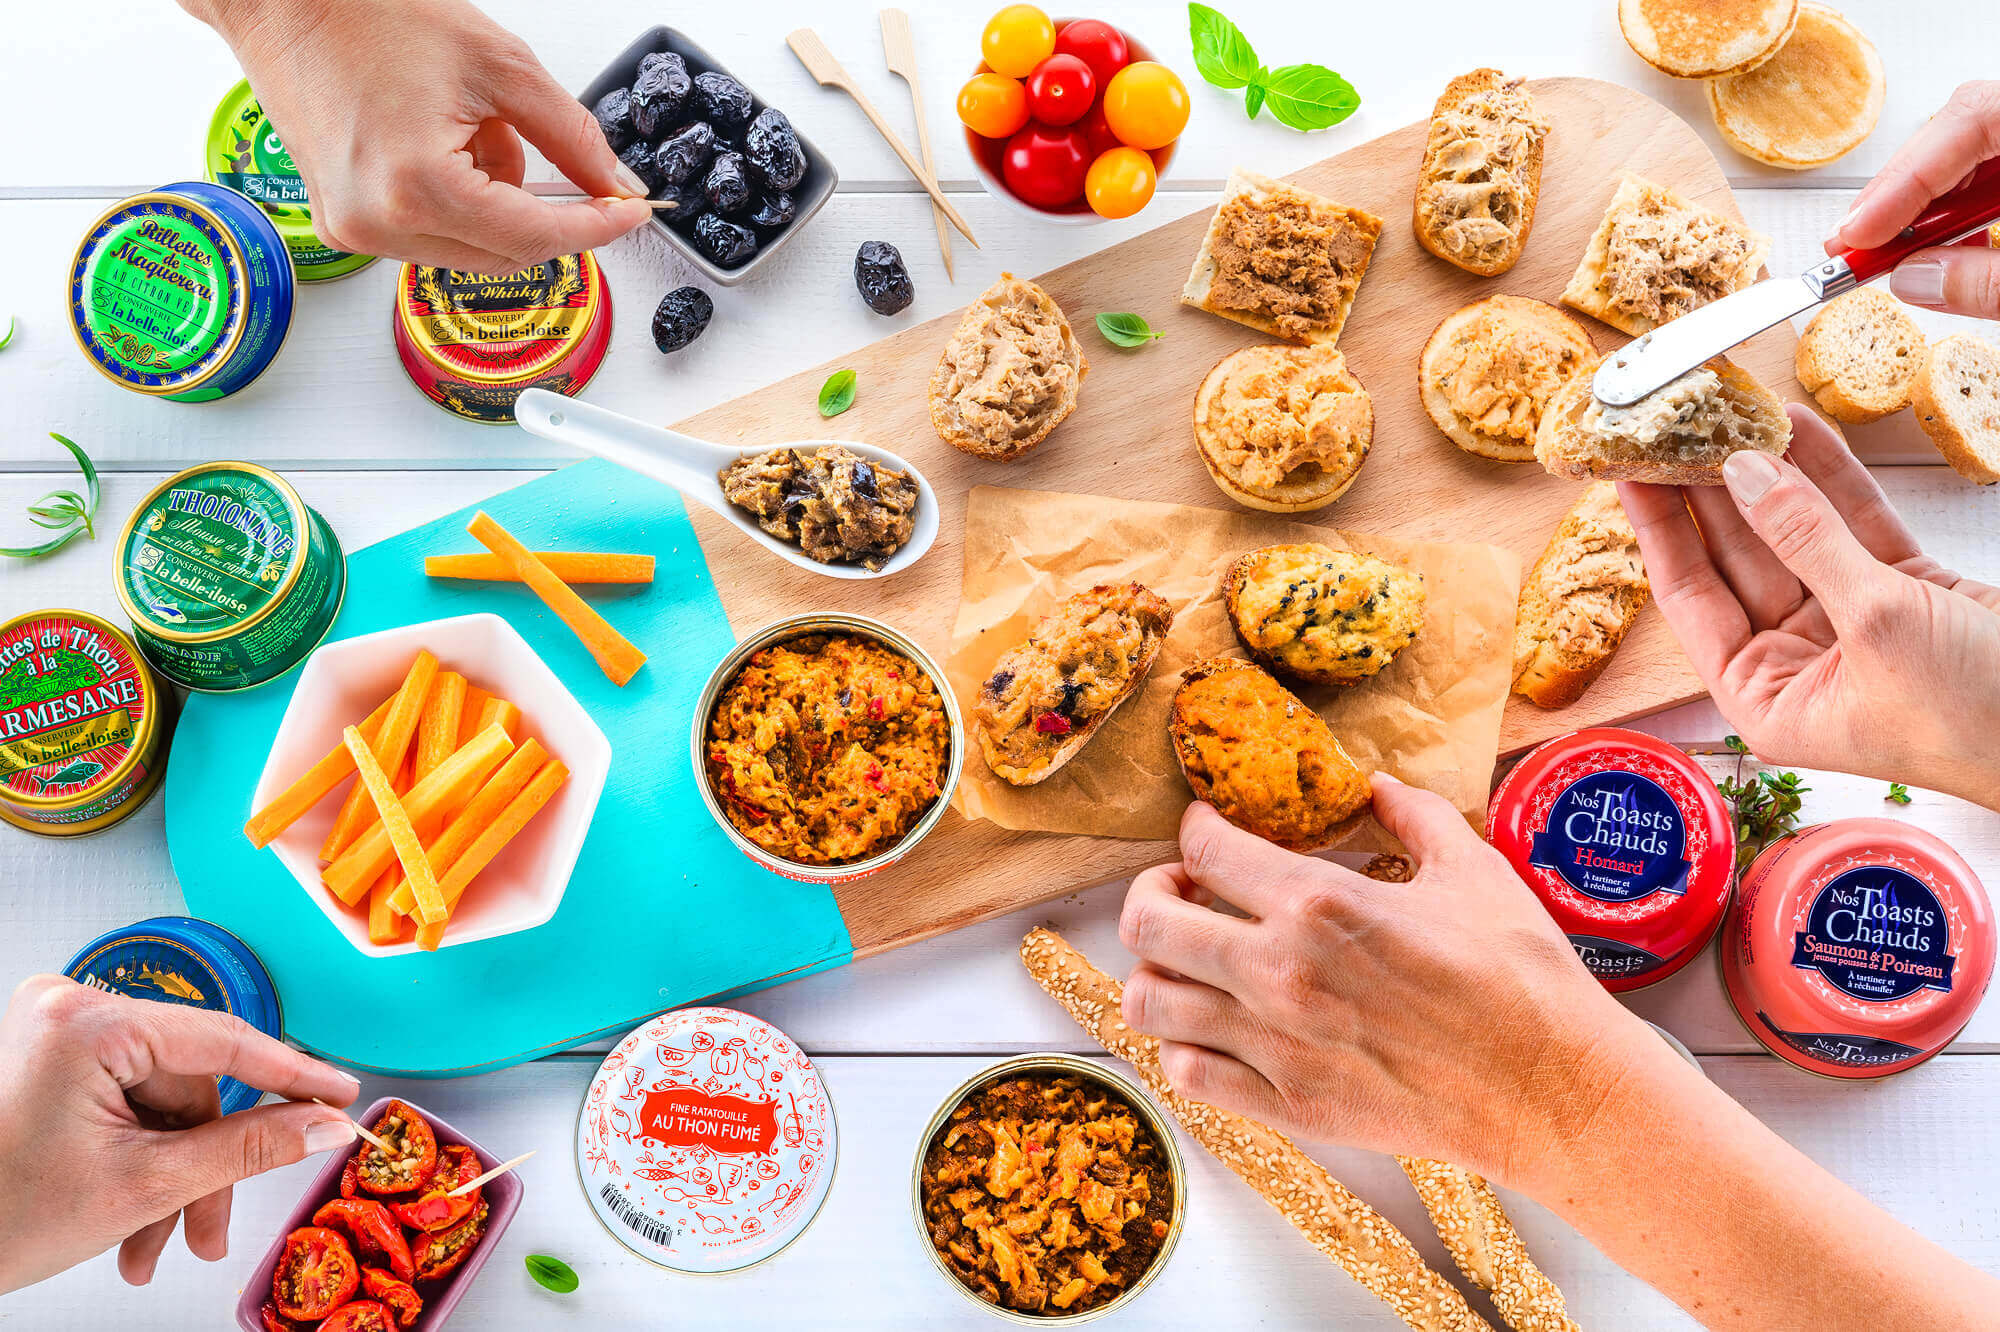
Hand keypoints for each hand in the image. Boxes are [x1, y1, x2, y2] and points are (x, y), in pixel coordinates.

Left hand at [0, 975, 360, 1293]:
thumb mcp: (143, 1185)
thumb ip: (249, 1148)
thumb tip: (322, 1125)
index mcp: (87, 1023)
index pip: (223, 1039)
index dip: (294, 1075)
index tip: (341, 1094)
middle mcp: (70, 1010)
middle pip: (190, 1085)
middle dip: (201, 1169)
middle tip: (210, 1232)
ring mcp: (58, 1034)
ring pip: (161, 1105)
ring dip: (168, 1180)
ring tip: (151, 1247)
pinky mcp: (51, 1060)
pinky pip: (128, 1105)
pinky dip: (137, 1163)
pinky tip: (129, 1222)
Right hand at [183, 0, 651, 270]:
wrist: (283, 2)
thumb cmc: (368, 15)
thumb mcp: (499, 66)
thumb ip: (570, 135)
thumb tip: (614, 184)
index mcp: (416, 187)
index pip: (535, 237)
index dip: (596, 227)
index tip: (633, 213)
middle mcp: (378, 223)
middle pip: (506, 254)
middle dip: (543, 209)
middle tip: (553, 152)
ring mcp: (355, 231)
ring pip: (472, 248)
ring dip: (497, 203)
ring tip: (471, 128)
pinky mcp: (344, 224)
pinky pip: (433, 235)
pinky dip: (460, 202)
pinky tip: (439, 144)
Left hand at [1116, 783, 1670, 1190]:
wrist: (1552, 1089)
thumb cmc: (1521, 976)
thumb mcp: (1471, 869)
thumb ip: (1412, 814)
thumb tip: (1376, 783)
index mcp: (1321, 902)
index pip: (1205, 849)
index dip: (1195, 829)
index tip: (1206, 830)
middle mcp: (1281, 971)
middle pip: (1147, 923)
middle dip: (1152, 893)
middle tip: (1180, 891)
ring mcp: (1276, 1045)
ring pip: (1149, 1002)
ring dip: (1156, 971)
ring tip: (1187, 962)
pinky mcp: (1287, 1107)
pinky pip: (1186, 1075)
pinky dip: (1182, 1046)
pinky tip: (1212, 1028)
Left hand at [1619, 407, 1999, 805]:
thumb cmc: (1973, 714)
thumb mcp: (1877, 622)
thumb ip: (1807, 541)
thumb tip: (1742, 473)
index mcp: (1766, 697)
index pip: (1691, 599)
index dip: (1658, 531)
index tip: (1625, 472)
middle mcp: (1798, 662)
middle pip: (1737, 558)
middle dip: (1708, 489)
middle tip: (1672, 424)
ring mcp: (1850, 623)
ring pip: (1795, 532)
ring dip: (1767, 471)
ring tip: (1725, 409)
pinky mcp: (1905, 591)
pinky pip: (1853, 524)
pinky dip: (1831, 475)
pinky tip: (1795, 426)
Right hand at [1831, 81, 1999, 316]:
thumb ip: (1987, 282)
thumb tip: (1913, 279)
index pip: (1973, 118)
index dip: (1907, 177)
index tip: (1860, 234)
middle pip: (1963, 127)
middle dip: (1901, 191)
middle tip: (1850, 245)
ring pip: (1972, 149)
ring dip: (1924, 203)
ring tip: (1884, 252)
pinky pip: (1993, 170)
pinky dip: (1961, 208)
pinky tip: (1941, 245)